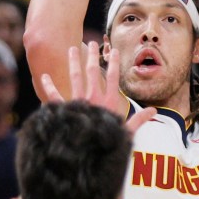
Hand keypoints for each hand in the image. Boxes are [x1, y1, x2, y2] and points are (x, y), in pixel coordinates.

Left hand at [40, 44, 155, 133]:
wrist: (87, 155)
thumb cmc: (108, 144)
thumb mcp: (127, 132)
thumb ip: (139, 120)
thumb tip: (154, 112)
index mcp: (109, 103)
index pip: (114, 78)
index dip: (115, 63)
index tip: (114, 51)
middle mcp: (94, 99)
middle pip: (94, 72)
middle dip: (93, 56)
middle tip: (92, 43)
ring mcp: (79, 103)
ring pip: (75, 77)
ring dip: (74, 62)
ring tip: (72, 49)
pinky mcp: (66, 110)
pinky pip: (55, 96)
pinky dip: (49, 86)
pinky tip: (44, 76)